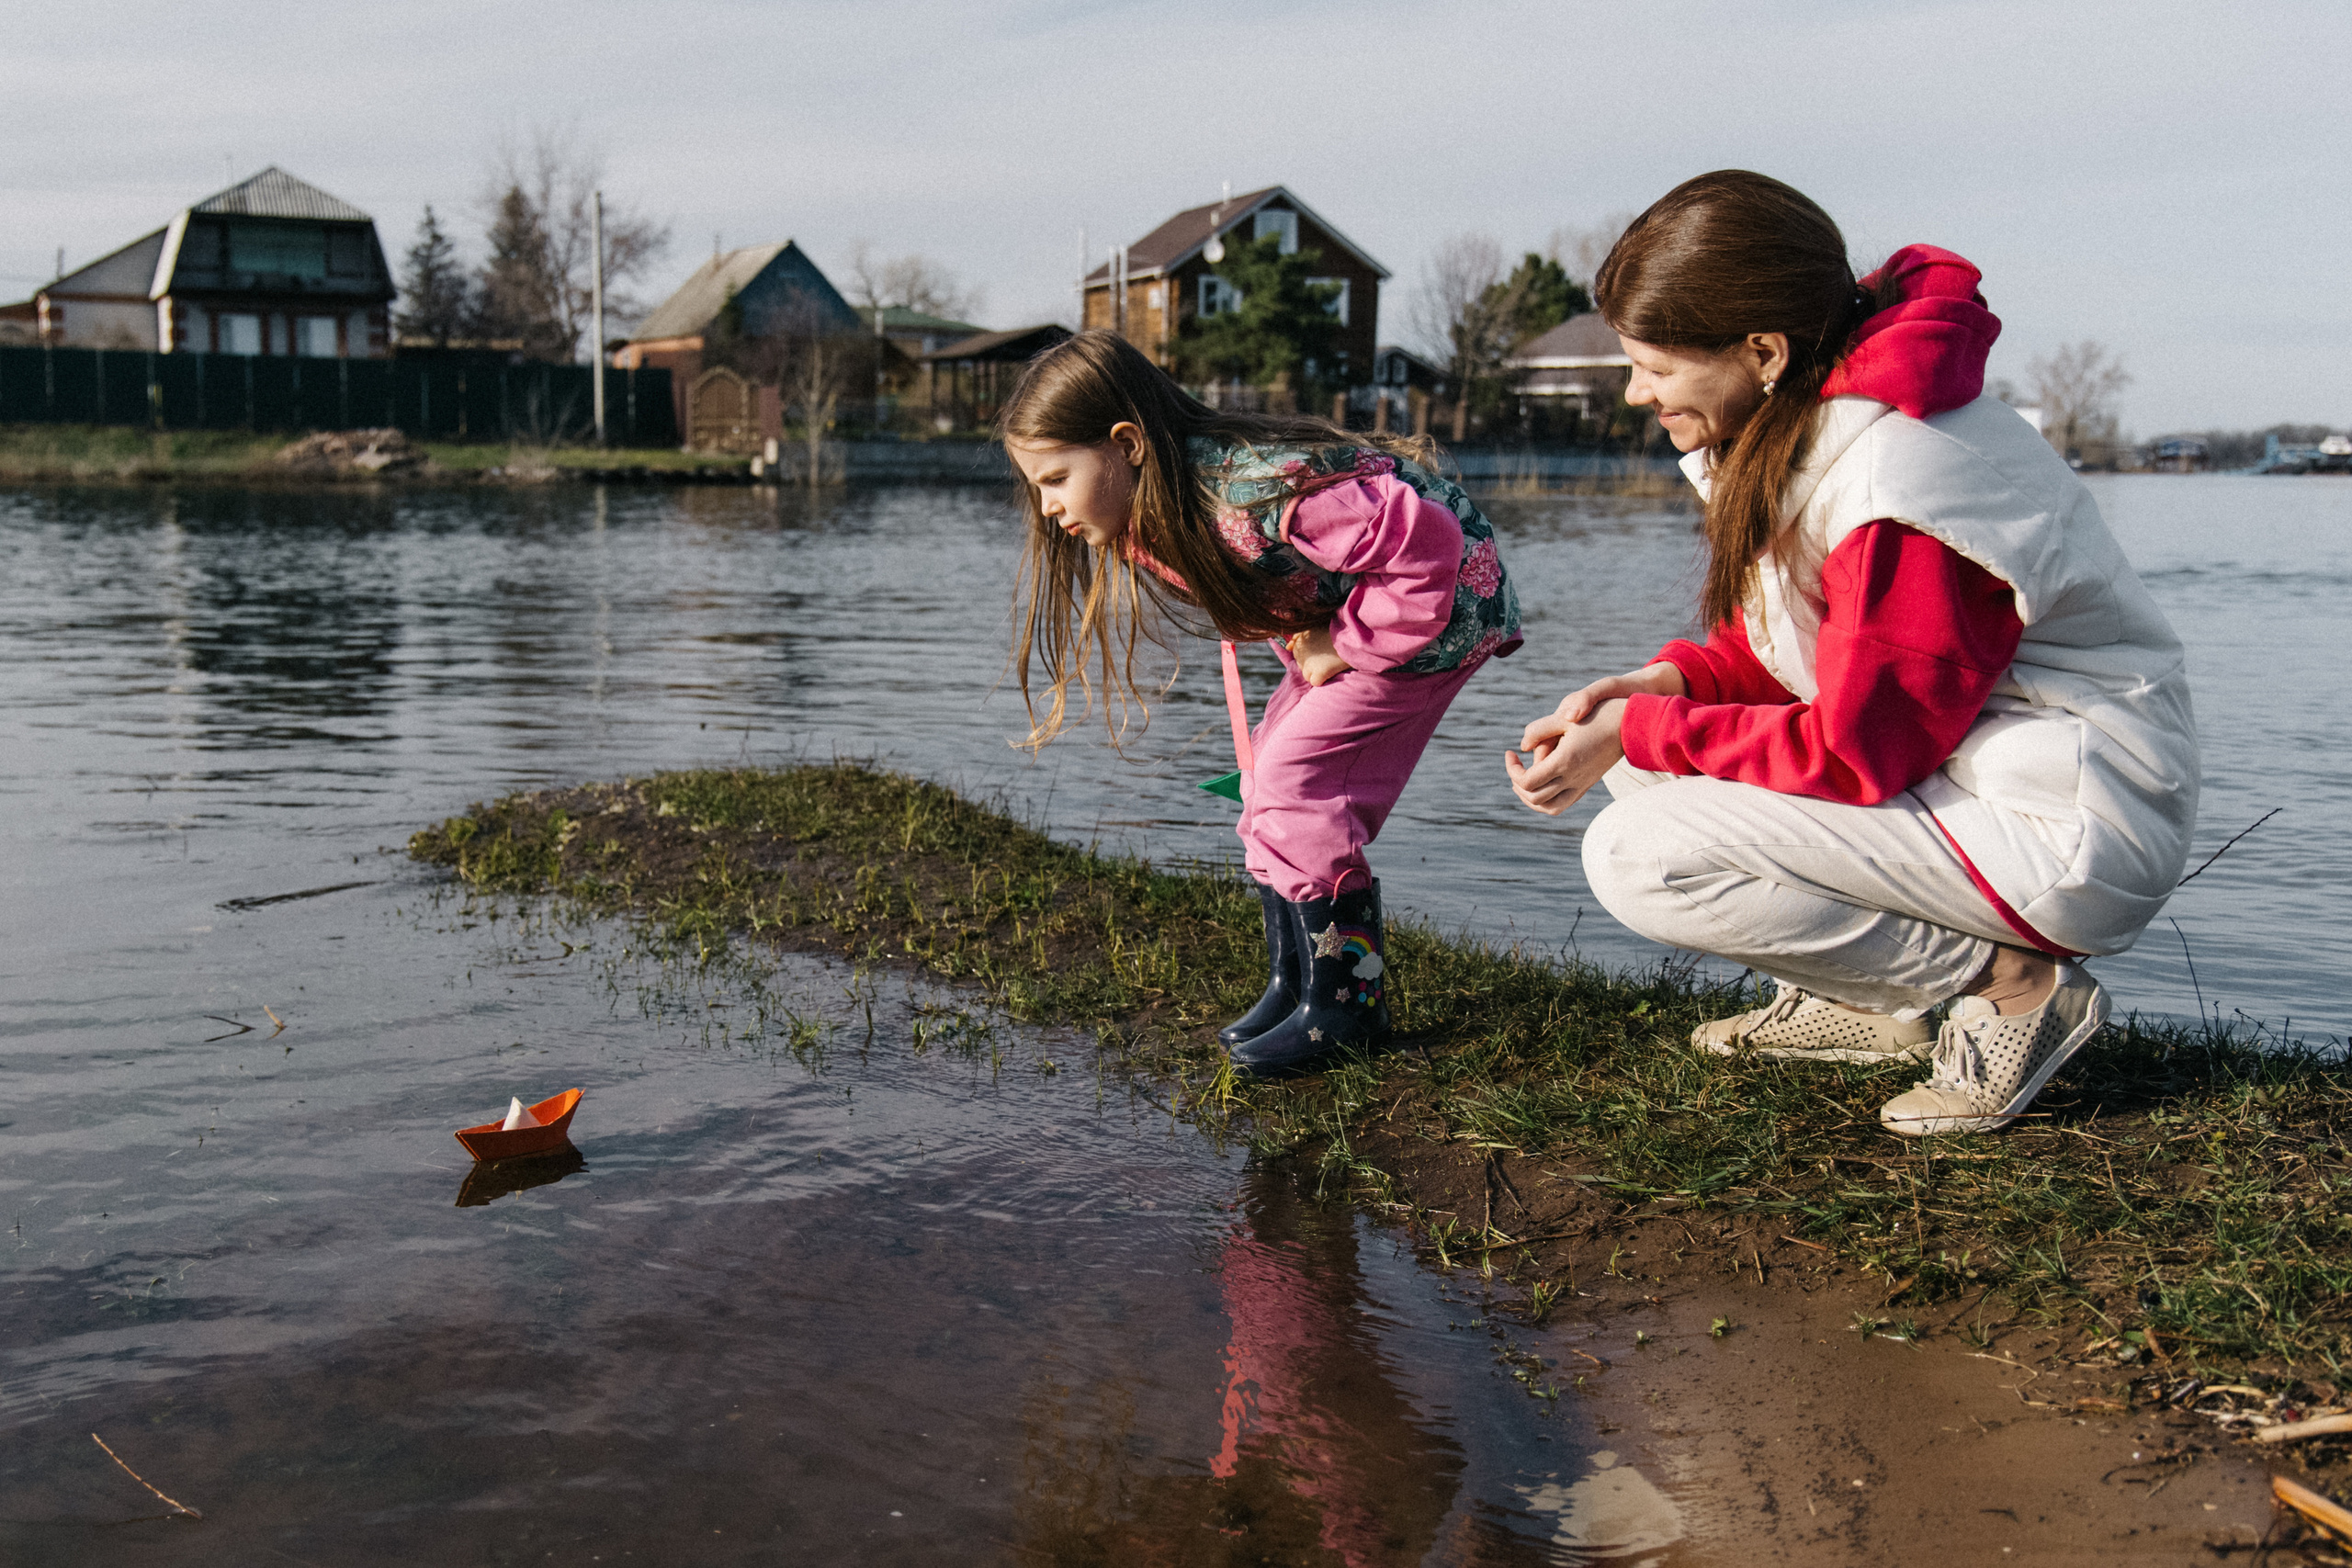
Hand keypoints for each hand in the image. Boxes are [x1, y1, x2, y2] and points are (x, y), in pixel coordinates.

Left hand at [1287, 626, 1351, 686]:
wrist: (1354, 637)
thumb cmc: (1338, 633)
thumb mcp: (1316, 628)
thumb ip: (1299, 636)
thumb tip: (1287, 647)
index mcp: (1301, 638)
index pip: (1297, 654)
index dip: (1310, 654)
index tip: (1321, 650)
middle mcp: (1301, 651)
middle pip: (1301, 666)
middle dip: (1312, 664)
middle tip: (1327, 657)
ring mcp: (1308, 663)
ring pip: (1307, 675)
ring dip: (1316, 672)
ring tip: (1330, 663)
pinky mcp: (1318, 673)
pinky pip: (1315, 682)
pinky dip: (1322, 679)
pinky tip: (1331, 671)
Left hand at [1502, 664, 1683, 817]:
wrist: (1632, 723)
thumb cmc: (1599, 715)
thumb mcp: (1565, 717)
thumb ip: (1539, 730)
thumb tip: (1522, 746)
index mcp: (1565, 761)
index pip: (1528, 781)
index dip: (1512, 770)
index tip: (1510, 753)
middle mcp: (1573, 778)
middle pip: (1535, 798)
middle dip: (1517, 785)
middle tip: (1513, 766)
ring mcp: (1582, 784)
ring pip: (1550, 807)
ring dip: (1531, 799)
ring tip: (1522, 781)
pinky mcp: (1588, 784)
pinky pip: (1563, 803)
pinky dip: (1547, 800)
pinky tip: (1542, 782)